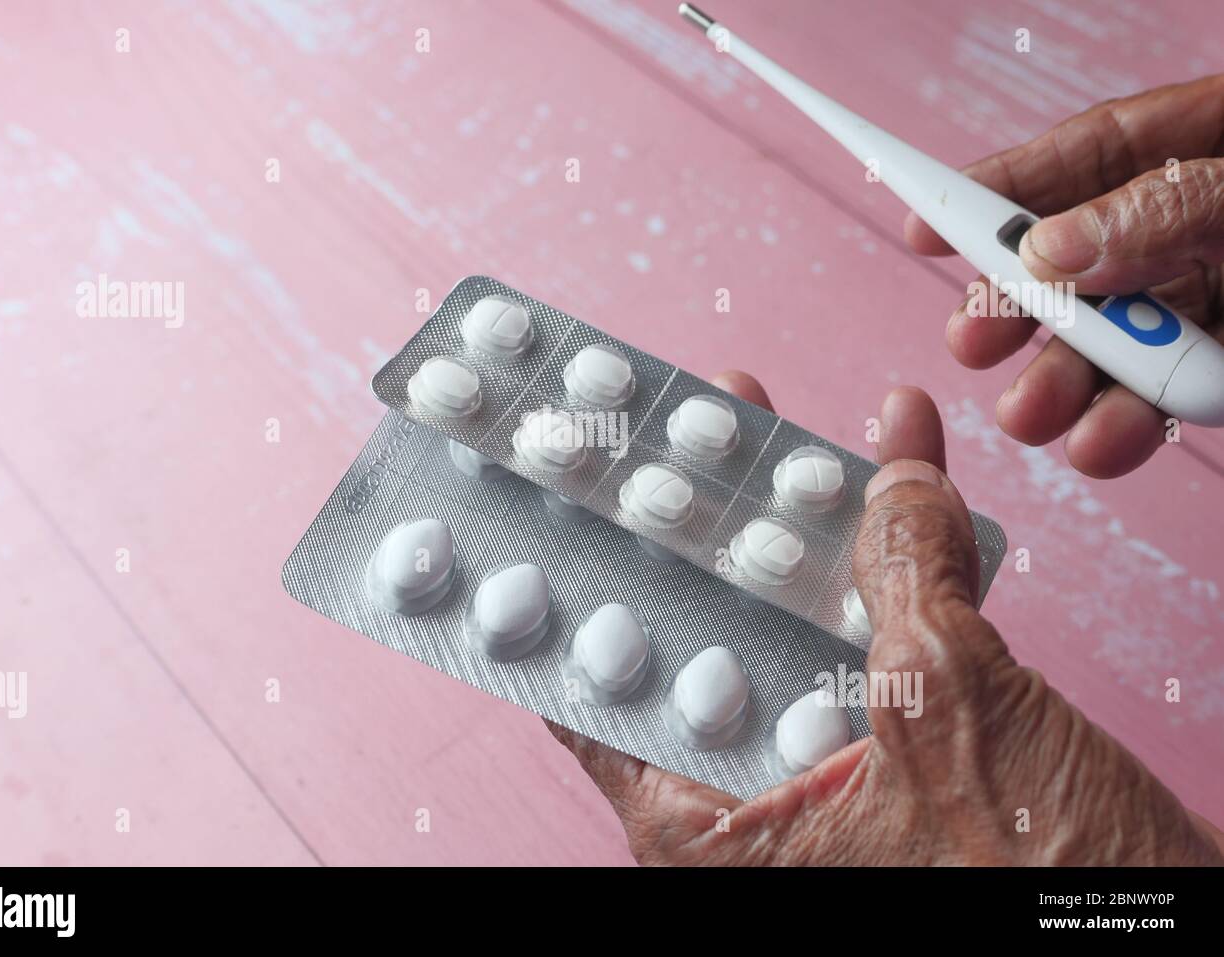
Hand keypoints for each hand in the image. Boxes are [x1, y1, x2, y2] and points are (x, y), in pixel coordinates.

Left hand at [547, 371, 1223, 864]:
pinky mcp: (914, 762)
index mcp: (716, 828)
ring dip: (802, 531)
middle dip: (699, 531)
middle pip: (702, 643)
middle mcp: (759, 808)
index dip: (576, 593)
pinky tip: (903, 477)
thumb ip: (907, 585)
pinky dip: (902, 570)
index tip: (551, 508)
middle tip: (677, 439)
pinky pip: (885, 651)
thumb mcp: (950, 714)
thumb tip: (892, 482)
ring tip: (772, 431)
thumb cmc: (1041, 888)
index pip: (597, 697)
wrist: (1185, 945)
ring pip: (798, 633)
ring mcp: (837, 781)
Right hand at [905, 74, 1223, 478]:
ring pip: (1101, 350)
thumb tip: (1050, 251)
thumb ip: (1163, 204)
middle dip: (1011, 313)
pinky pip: (1154, 405)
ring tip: (1031, 416)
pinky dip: (1121, 431)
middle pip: (1069, 269)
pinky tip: (1098, 443)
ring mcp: (1201, 303)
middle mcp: (1182, 229)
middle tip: (974, 342)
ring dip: (1055, 388)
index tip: (922, 226)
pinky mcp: (1214, 371)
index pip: (1070, 163)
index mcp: (1190, 147)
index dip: (989, 195)